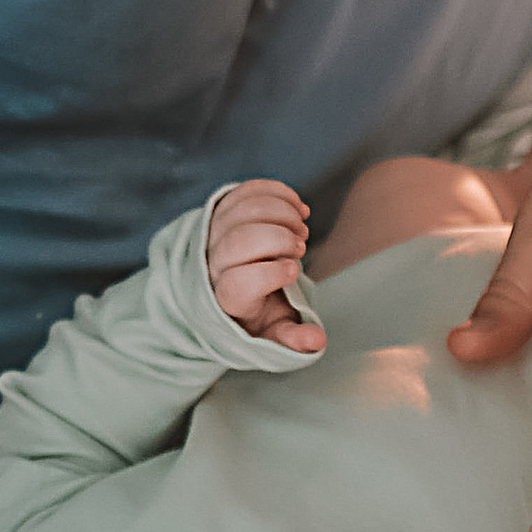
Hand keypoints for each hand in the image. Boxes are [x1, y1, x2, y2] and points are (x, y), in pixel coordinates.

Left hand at [207, 180, 324, 353]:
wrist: (234, 279)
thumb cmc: (259, 309)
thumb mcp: (274, 330)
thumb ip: (293, 339)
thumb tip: (317, 341)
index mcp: (227, 299)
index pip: (236, 284)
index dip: (269, 274)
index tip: (294, 271)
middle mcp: (214, 263)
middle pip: (240, 240)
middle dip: (280, 238)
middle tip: (301, 247)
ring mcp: (216, 231)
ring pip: (246, 209)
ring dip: (283, 213)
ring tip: (301, 229)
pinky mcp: (225, 207)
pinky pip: (248, 190)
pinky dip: (279, 193)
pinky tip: (297, 208)